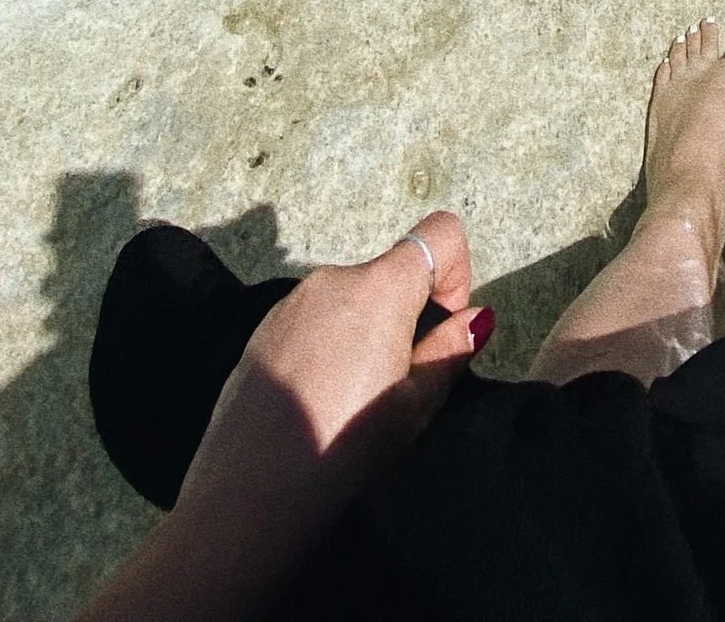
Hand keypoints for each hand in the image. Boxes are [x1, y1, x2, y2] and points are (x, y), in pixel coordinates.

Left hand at [75, 211, 491, 621]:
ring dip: (364, 332)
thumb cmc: (344, 446)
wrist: (247, 492)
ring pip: (349, 300)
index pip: (440, 233)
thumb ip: (450, 350)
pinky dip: (326, 346)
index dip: (456, 275)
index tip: (442, 333)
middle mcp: (332, 278)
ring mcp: (289, 302)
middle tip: (398, 383)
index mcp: (378, 287)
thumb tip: (477, 317)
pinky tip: (314, 403)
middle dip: (407, 316)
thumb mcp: (414, 406)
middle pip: (391, 273)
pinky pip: (312, 321)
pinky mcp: (259, 331)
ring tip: (352, 401)